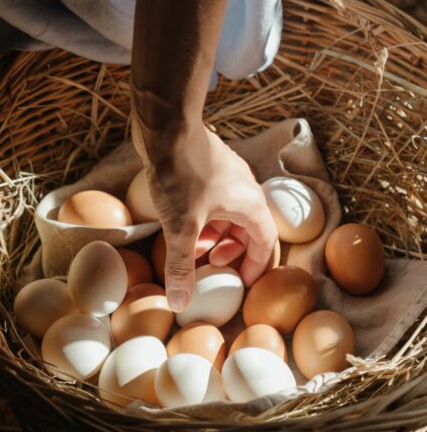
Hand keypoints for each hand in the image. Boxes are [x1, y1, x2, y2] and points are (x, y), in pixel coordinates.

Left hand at [132, 117, 276, 309]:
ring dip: (214, 234)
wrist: (166, 128)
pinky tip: (180, 224)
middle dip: (232, 251)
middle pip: (248, 227)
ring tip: (193, 249)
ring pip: (228, 212)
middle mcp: (245, 188)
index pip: (265, 242)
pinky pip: (213, 199)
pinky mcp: (208, 167)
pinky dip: (203, 217)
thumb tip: (180, 302)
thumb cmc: (182, 175)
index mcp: (250, 204)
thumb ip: (181, 266)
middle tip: (214, 267)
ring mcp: (227, 175)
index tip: (242, 283)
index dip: (255, 265)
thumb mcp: (180, 228)